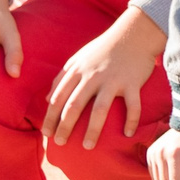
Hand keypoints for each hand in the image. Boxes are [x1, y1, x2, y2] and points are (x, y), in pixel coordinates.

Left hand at [43, 6, 166, 148]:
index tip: (46, 133)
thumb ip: (61, 78)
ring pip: (100, 109)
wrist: (133, 33)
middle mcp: (92, 76)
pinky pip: (132, 105)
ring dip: (93, 129)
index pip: (58, 97)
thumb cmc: (103, 48)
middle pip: (74, 105)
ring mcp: (113, 80)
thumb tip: (46, 99)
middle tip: (60, 143)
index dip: (50, 117)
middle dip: (65, 126)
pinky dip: (131, 120)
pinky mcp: (132, 83)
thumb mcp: (78, 59)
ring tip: (88, 146)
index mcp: (77, 71)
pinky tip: (127, 134)